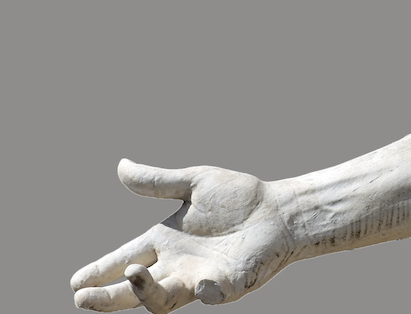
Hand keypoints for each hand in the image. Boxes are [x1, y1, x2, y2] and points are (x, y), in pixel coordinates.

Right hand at [70, 160, 295, 312]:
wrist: (281, 209)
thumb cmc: (240, 197)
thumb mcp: (193, 184)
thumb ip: (158, 181)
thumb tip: (121, 166)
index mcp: (164, 242)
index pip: (122, 260)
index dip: (99, 271)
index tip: (75, 282)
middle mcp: (178, 265)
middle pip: (134, 288)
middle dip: (108, 296)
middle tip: (83, 298)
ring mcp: (202, 277)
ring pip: (163, 298)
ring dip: (145, 292)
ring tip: (133, 272)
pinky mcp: (230, 284)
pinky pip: (212, 295)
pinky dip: (206, 291)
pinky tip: (202, 283)